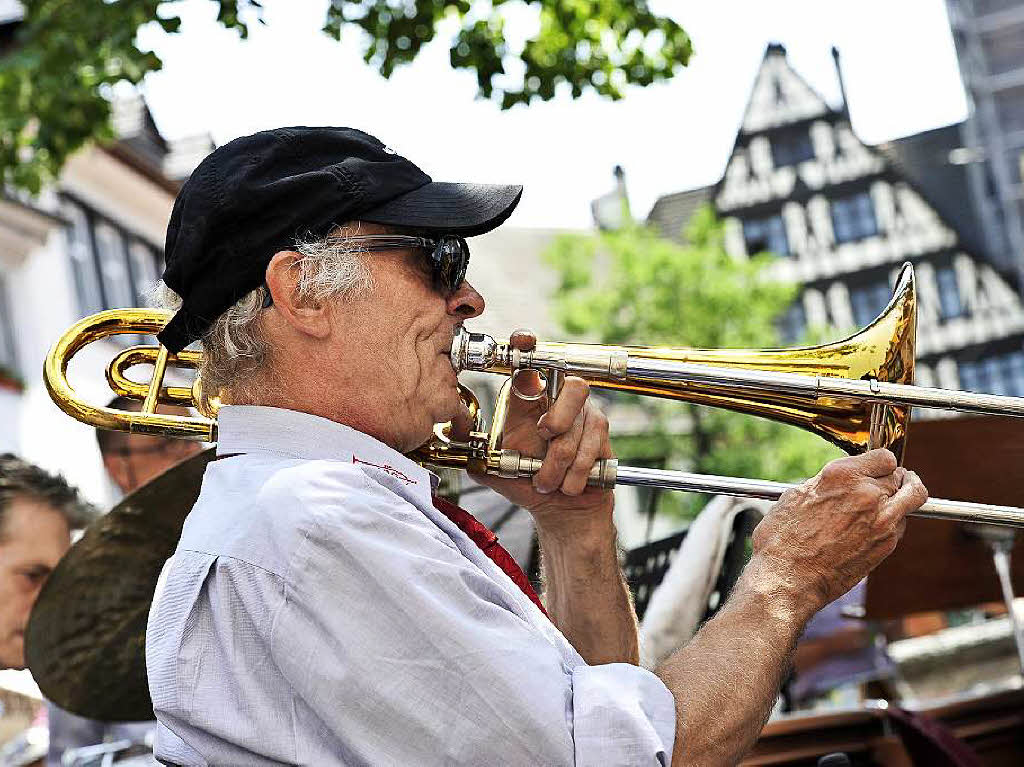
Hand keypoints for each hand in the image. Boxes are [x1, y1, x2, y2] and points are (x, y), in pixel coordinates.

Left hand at [474, 330, 614, 531]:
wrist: (561, 509)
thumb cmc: (530, 483)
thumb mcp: (497, 470)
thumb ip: (476, 456)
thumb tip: (452, 440)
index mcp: (528, 401)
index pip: (530, 363)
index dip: (528, 346)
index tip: (524, 339)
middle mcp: (558, 401)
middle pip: (571, 385)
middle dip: (559, 419)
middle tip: (546, 439)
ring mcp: (583, 415)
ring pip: (579, 426)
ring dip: (559, 462)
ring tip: (547, 482)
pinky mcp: (601, 434)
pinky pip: (593, 444)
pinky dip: (576, 471)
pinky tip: (567, 484)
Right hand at [752, 449, 927, 613]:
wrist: (788, 578)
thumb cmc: (783, 539)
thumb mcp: (796, 496)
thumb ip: (826, 484)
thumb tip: (839, 483)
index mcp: (842, 475)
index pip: (885, 458)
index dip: (881, 464)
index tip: (879, 470)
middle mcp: (867, 493)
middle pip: (904, 477)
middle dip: (896, 481)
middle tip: (890, 486)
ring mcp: (882, 520)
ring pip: (911, 500)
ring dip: (900, 501)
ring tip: (884, 507)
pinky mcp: (887, 545)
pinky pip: (900, 526)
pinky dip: (891, 524)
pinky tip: (870, 530)